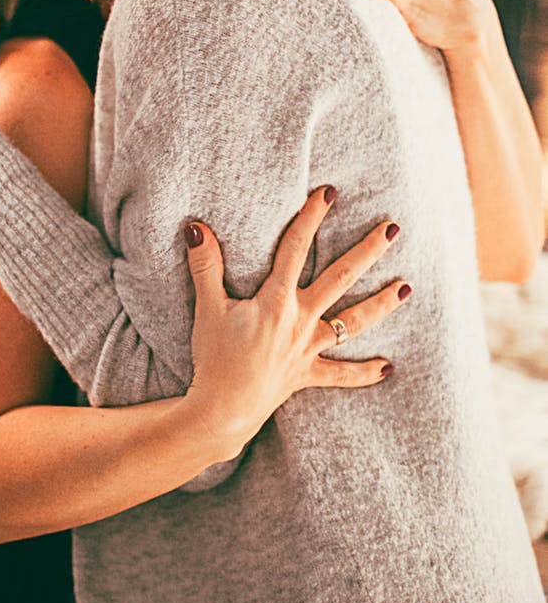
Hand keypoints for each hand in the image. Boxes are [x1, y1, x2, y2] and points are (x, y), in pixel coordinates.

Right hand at [182, 187, 408, 457]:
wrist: (222, 410)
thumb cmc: (214, 358)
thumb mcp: (207, 308)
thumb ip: (205, 266)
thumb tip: (196, 227)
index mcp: (277, 300)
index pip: (296, 249)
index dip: (311, 217)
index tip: (329, 193)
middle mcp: (301, 320)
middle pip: (341, 278)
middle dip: (368, 251)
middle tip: (393, 228)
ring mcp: (308, 348)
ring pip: (353, 322)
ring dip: (381, 305)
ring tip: (406, 288)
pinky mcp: (307, 374)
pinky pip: (341, 374)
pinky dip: (364, 372)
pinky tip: (389, 368)